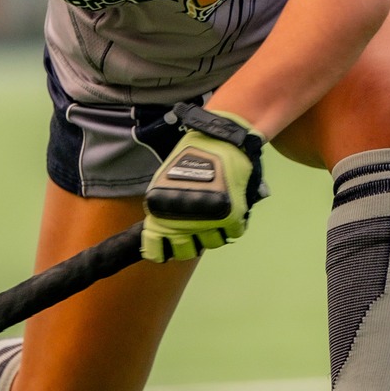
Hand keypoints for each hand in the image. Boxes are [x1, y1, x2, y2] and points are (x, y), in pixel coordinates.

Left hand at [141, 104, 267, 262]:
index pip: (156, 247)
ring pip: (212, 243)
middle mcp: (182, 221)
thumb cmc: (190, 156)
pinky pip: (233, 232)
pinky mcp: (230, 216)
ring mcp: (207, 221)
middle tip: (195, 230)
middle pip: (186, 251)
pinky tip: (230, 209)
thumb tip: (163, 231)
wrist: (218, 138)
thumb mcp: (165, 180)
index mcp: (160, 211)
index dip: (162, 250)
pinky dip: (233, 223)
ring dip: (214, 232)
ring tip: (215, 215)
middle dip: (190, 244)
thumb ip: (165, 205)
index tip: (166, 248)